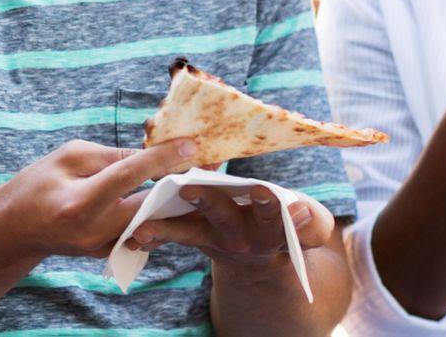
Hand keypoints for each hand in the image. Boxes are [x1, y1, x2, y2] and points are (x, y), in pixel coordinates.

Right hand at [0, 139, 200, 260]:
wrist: (15, 228)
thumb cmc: (38, 183)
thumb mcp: (70, 156)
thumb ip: (112, 155)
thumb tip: (151, 153)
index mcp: (81, 201)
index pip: (130, 175)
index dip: (162, 158)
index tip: (191, 144)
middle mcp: (94, 230)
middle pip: (151, 205)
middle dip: (180, 182)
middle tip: (209, 163)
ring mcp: (102, 247)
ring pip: (152, 221)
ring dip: (174, 199)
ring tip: (197, 176)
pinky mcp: (108, 253)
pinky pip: (141, 230)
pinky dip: (157, 213)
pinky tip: (174, 196)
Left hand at [122, 183, 333, 268]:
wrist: (261, 258)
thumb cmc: (287, 224)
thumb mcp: (309, 224)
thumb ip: (309, 221)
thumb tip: (299, 212)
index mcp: (271, 228)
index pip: (273, 216)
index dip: (270, 206)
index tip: (264, 193)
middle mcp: (240, 235)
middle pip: (224, 217)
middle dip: (208, 201)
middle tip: (190, 187)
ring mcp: (214, 237)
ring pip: (188, 230)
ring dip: (166, 226)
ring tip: (145, 227)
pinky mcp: (193, 235)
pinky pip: (171, 234)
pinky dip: (154, 233)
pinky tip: (135, 234)